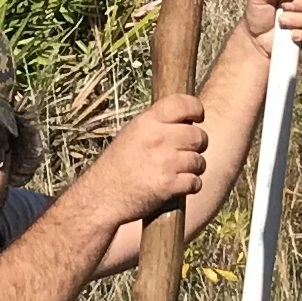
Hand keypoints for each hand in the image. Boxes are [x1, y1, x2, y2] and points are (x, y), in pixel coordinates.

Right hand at [83, 89, 209, 226]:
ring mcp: (164, 162)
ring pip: (199, 161)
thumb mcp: (132, 133)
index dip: (196, 110)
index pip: (184, 104)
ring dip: (194, 168)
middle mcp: (157, 138)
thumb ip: (157, 124)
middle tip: (186, 152)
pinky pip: (195, 182)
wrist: (101, 196)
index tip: (197, 118)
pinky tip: (178, 185)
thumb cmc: (117, 164)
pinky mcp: (168, 185)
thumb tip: (186, 118)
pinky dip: (190, 186)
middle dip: (197, 145)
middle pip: (198, 135)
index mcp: (147, 122)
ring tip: (178, 171)